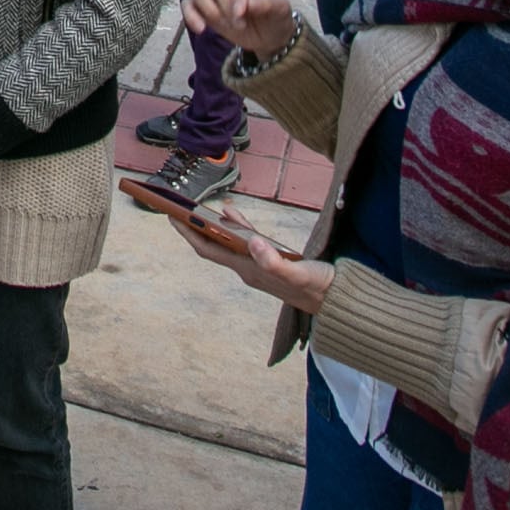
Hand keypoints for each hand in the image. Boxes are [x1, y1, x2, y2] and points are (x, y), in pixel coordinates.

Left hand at [169, 206, 333, 314]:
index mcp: (249, 269)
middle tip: (173, 206)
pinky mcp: (270, 261)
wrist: (338, 302)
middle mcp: (248, 268)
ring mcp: (258, 265)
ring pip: (227, 242)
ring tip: (195, 207)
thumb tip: (251, 241)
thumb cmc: (319, 287)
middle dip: (191, 227)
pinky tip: (233, 214)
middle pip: (212, 245)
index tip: (171, 214)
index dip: (188, 232)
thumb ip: (275, 262)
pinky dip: (236, 226)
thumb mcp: (299, 274)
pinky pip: (245, 240)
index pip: (209, 249)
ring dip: (210, 226)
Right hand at [181, 0, 295, 60]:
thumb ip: (268, 4)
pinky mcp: (203, 3)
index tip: (241, 14)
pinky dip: (190, 15)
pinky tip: (200, 29)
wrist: (267, 36)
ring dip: (209, 9)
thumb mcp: (281, 12)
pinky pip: (187, 3)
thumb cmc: (275, 19)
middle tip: (240, 24)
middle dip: (226, 6)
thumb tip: (249, 3)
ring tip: (224, 25)